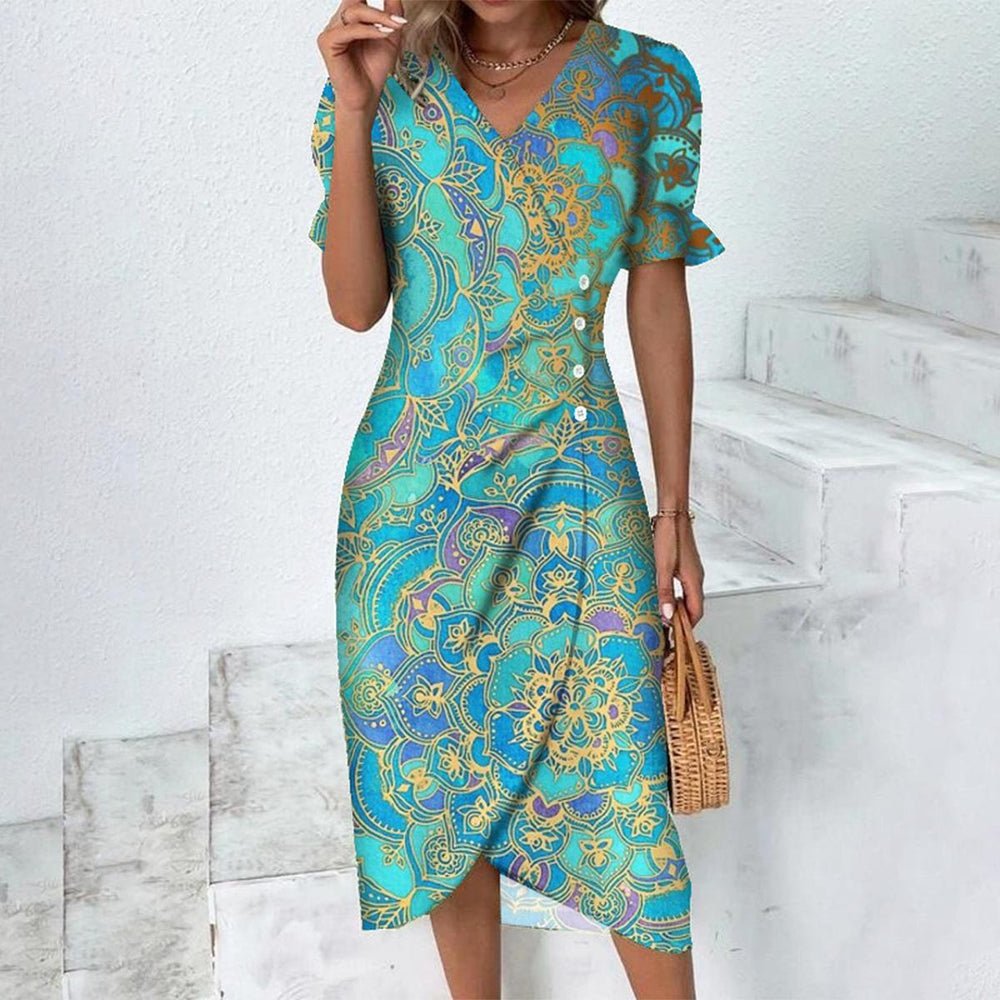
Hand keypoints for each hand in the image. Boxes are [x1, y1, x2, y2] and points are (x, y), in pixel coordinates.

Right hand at [317, 0, 406, 115]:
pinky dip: (368, 31)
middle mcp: (338, 21)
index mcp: (350, 18)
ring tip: (395, 27)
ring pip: (353, 12)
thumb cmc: (374, 70)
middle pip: (355, 0)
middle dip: (379, 9)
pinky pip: (349, 30)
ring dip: (378, 18)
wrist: (366, 97)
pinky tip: (383, 34)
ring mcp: (331, 31)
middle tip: (398, 19)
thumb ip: (392, 13)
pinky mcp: (327, 42)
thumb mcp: (390, 36)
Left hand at [654, 514, 705, 627]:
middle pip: (694, 606)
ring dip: (679, 607)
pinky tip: (664, 595)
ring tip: (663, 614)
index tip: (674, 635)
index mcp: (694, 581)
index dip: (687, 626)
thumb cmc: (668, 539)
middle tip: (666, 628)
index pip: (696, 612)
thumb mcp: (662, 568)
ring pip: (689, 597)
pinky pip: (686, 587)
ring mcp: (693, 571)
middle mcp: (697, 578)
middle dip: (682, 619)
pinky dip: (678, 596)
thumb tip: (667, 616)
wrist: (672, 515)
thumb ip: (664, 592)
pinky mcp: (687, 565)